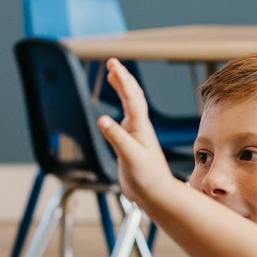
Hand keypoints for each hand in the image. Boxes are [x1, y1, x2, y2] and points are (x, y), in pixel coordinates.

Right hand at [94, 59, 182, 215]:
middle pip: (132, 95)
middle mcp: (139, 126)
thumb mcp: (129, 156)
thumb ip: (116, 137)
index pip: (131, 97)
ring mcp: (135, 134)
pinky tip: (114, 112)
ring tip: (114, 76)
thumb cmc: (146, 178)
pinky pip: (124, 119)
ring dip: (122, 89)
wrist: (155, 194)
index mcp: (140, 126)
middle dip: (122, 78)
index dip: (122, 79)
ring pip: (130, 105)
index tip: (113, 64)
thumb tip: (102, 119)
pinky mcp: (129, 144)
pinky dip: (119, 108)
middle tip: (112, 63)